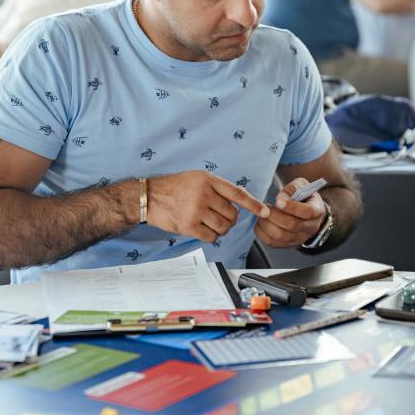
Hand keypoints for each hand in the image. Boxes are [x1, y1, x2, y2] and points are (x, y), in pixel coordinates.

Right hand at [148, 170, 269, 242]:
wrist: (149, 196)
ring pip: (224, 227)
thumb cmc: (173, 187)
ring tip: (210, 224)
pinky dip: (210, 236)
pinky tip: (202, 229)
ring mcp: (196, 210)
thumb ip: (216, 187)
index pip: (237, 193)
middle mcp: (204, 194)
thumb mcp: (196, 178)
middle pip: (232, 214)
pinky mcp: (189, 225)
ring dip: (221, 229)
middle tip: (219, 217)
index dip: (253, 204)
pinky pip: (211, 237)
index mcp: (208, 180)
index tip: (265, 211)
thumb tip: (237, 203)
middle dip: (230, 219)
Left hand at [254, 178, 325, 247]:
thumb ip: (291, 189)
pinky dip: (262, 233)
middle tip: (264, 207)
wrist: (305, 211)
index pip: (307, 212)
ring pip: (280, 236)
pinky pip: (272, 243)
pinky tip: (260, 223)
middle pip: (291, 225)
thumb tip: (280, 199)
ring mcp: (300, 238)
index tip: (278, 201)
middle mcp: (311, 227)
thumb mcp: (300, 185)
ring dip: (266, 224)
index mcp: (317, 211)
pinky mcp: (288, 244)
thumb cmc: (303, 196)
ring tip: (261, 214)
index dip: (292, 207)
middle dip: (274, 215)